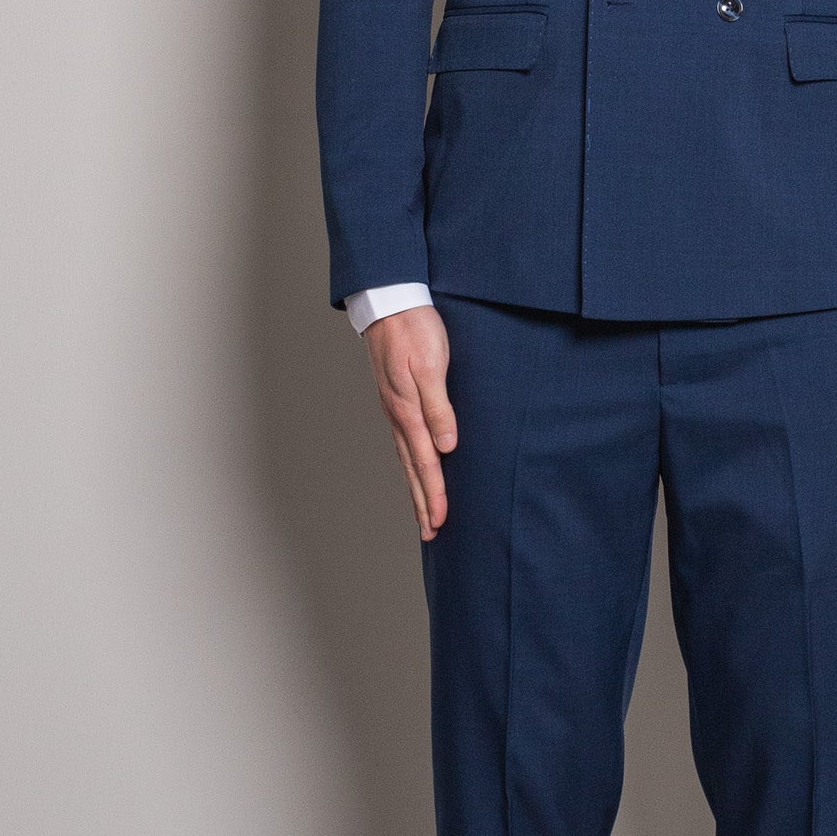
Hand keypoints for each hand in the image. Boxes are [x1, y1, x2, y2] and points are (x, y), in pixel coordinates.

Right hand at [363, 305, 456, 538]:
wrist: (389, 301)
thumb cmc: (414, 329)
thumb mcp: (431, 364)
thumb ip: (439, 406)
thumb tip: (446, 446)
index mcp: (407, 410)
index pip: (425, 462)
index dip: (434, 493)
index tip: (441, 520)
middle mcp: (398, 415)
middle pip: (412, 468)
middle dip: (422, 502)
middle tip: (431, 534)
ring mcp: (395, 409)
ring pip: (407, 458)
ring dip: (416, 488)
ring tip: (423, 513)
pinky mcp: (397, 399)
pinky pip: (405, 441)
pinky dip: (412, 463)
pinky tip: (417, 469)